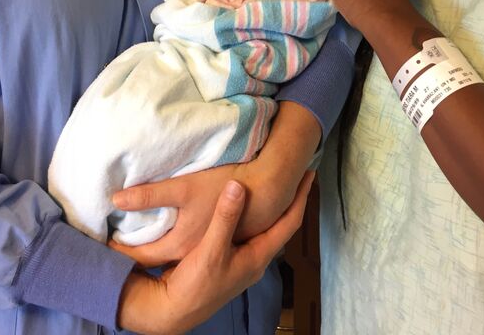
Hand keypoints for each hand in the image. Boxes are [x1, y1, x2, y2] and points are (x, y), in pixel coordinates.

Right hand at [117, 173, 313, 334]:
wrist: (173, 310)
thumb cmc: (196, 285)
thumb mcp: (211, 250)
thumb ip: (225, 218)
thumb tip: (239, 185)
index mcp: (258, 256)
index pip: (289, 223)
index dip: (300, 198)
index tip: (310, 173)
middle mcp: (255, 259)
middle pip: (280, 225)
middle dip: (289, 200)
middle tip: (294, 175)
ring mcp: (242, 261)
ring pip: (263, 228)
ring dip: (271, 208)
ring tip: (272, 184)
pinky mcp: (228, 260)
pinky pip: (248, 232)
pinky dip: (252, 215)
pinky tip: (242, 206)